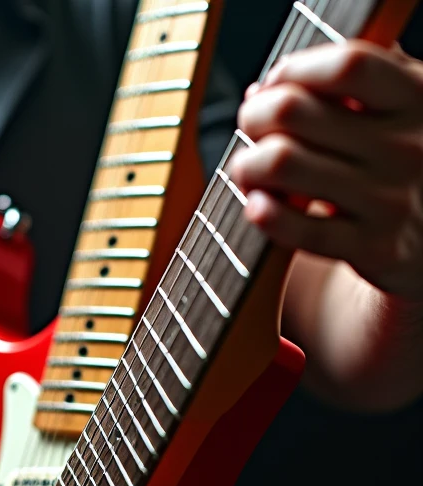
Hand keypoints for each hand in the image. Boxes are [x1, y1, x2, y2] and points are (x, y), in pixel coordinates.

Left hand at [230, 42, 422, 300]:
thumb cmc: (408, 165)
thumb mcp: (402, 111)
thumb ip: (350, 88)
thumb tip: (263, 90)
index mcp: (419, 98)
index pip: (345, 67)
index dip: (295, 70)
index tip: (275, 83)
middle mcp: (409, 146)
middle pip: (295, 112)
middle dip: (255, 116)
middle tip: (250, 129)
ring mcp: (392, 200)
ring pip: (283, 164)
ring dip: (249, 165)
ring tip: (249, 170)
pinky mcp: (375, 249)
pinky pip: (300, 229)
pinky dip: (265, 214)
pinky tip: (258, 205)